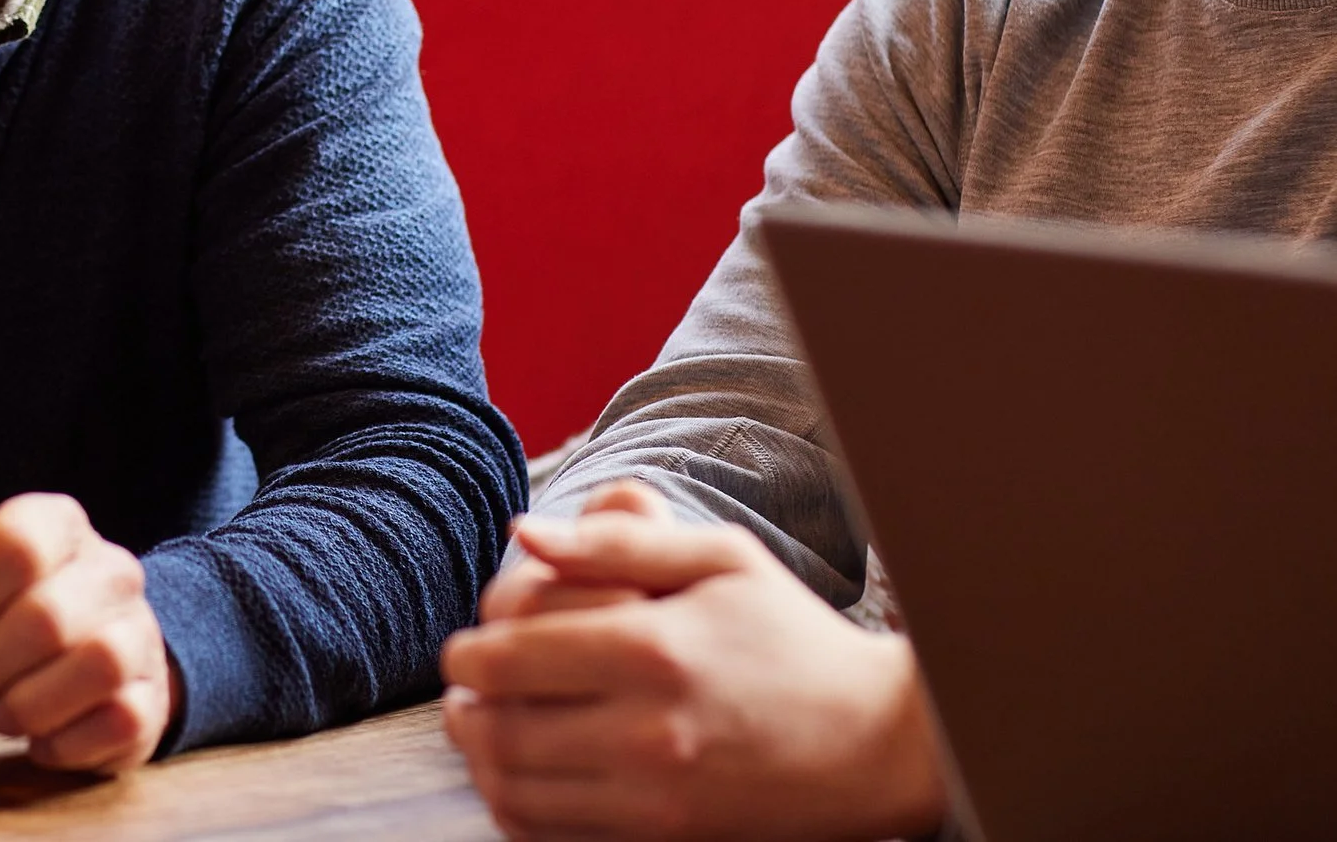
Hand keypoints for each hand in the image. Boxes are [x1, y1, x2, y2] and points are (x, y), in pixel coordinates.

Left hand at [0, 492, 175, 773]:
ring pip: (94, 666)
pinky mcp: (151, 701)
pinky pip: (115, 722)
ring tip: (3, 705)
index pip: (18, 542)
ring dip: (25, 704)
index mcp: (62, 525)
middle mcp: (114, 571)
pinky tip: (40, 730)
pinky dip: (60, 739)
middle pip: (46, 616)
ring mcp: (142, 635)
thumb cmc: (14, 606)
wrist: (96, 651)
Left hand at [441, 481, 944, 841]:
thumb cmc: (790, 635)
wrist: (877, 741)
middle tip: (462, 691)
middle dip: (462, 708)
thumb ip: (615, 540)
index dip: (465, 652)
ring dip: (480, 761)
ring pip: (516, 791)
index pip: (509, 657)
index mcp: (653, 649)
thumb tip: (523, 530)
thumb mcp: (719, 559)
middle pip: (500, 729)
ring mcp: (657, 799)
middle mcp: (649, 731)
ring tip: (483, 731)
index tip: (465, 647)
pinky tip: (524, 778)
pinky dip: (518, 810)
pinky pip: (554, 838)